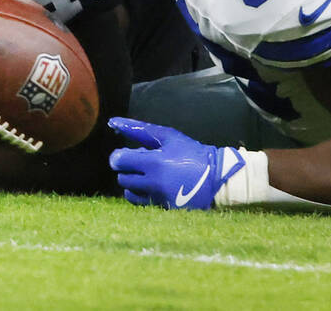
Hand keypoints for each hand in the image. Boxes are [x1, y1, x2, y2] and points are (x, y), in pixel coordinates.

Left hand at [108, 117, 234, 209]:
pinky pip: (141, 203)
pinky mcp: (164, 209)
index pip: (119, 161)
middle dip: (126, 169)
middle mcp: (154, 183)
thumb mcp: (167, 136)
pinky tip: (152, 186)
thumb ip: (139, 130)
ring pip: (129, 192)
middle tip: (140, 163)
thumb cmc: (191, 152)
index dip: (119, 157)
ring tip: (146, 175)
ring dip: (132, 182)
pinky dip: (141, 194)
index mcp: (154, 163)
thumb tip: (113, 122)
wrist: (216, 177)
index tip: (126, 154)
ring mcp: (159, 199)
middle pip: (122, 178)